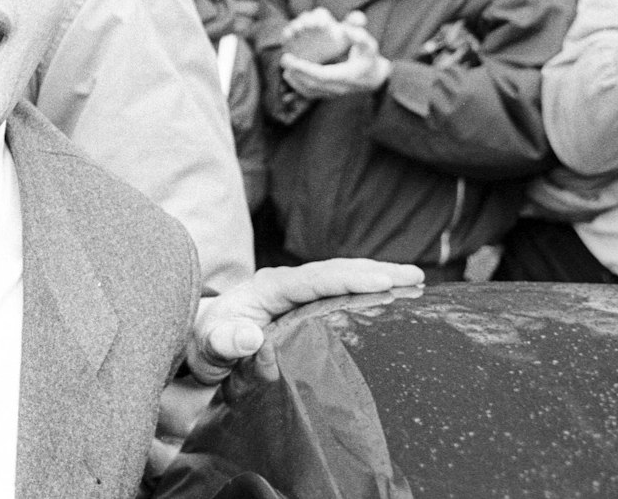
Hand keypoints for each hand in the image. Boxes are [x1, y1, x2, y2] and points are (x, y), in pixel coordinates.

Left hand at [183, 259, 424, 383]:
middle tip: (417, 276)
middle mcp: (288, 286)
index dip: (350, 278)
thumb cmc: (204, 345)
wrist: (200, 344)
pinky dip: (369, 293)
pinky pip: (342, 296)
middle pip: (338, 272)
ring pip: (344, 281)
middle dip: (377, 272)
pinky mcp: (306, 308)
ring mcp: (299, 296)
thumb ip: (223, 342)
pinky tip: (395, 300)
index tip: (385, 281)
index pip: (315, 279)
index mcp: (269, 289)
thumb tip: (249, 336)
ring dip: (379, 279)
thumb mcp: (207, 347)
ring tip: (417, 282)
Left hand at [280, 10, 389, 98]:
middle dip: (296, 72)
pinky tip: (290, 76)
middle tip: (284, 59)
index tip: (291, 59)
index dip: (305, 69)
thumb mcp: (370, 45)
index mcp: (346, 77)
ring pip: (310, 91)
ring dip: (295, 81)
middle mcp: (339, 88)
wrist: (376, 78)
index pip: (321, 75)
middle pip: (312, 84)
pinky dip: (298, 86)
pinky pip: (311, 94)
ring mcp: (334, 94)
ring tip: (285, 67)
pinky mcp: (330, 95)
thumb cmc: (370, 59)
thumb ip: (360, 36)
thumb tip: (346, 30)